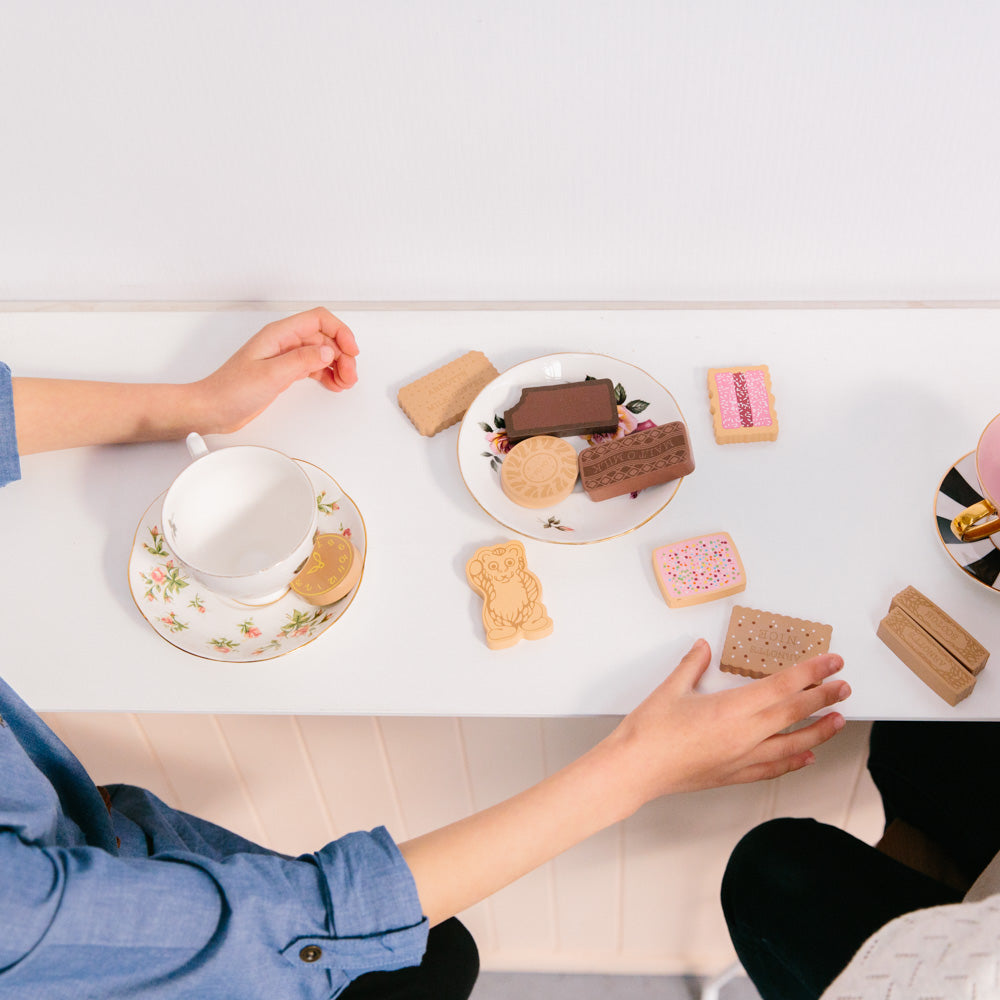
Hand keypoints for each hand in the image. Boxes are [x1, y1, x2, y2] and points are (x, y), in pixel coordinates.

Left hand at [193, 307, 359, 433]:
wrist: (212, 408)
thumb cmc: (230, 390)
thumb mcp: (271, 375)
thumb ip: (301, 360)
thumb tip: (328, 351)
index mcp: (279, 334)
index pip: (319, 319)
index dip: (340, 332)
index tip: (351, 351)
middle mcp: (283, 342)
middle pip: (325, 337)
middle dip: (342, 354)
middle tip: (349, 375)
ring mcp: (284, 357)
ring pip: (321, 353)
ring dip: (337, 365)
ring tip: (345, 382)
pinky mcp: (284, 372)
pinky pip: (313, 366)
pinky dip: (327, 374)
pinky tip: (333, 384)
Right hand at [606, 639, 849, 805]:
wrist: (635, 769)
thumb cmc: (649, 731)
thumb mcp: (671, 688)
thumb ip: (693, 664)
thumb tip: (704, 648)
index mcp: (731, 708)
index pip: (783, 686)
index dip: (811, 673)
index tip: (832, 663)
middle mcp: (744, 735)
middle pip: (794, 713)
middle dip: (823, 697)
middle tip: (843, 687)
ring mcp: (742, 758)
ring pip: (792, 744)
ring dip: (819, 731)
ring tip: (838, 721)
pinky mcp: (734, 775)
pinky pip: (773, 768)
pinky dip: (794, 761)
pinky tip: (807, 756)